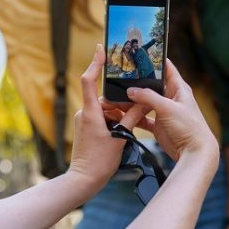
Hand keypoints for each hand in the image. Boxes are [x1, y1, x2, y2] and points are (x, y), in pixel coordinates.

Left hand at [67, 45, 148, 189]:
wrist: (83, 180)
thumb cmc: (99, 162)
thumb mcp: (120, 138)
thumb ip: (132, 118)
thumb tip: (144, 101)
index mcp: (90, 112)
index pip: (88, 80)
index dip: (95, 63)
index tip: (102, 49)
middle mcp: (84, 113)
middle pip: (105, 98)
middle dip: (121, 102)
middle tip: (136, 111)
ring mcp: (84, 120)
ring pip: (106, 110)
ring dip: (119, 115)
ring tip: (129, 130)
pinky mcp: (86, 128)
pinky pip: (103, 118)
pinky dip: (114, 122)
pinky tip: (123, 133)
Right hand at [121, 59, 217, 161]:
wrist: (194, 152)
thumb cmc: (188, 127)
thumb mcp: (168, 108)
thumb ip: (148, 97)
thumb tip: (131, 90)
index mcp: (179, 88)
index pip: (167, 68)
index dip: (155, 60)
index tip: (141, 54)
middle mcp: (171, 98)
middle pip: (152, 85)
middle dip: (138, 82)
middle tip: (122, 76)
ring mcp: (164, 112)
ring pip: (145, 102)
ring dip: (133, 101)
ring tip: (117, 96)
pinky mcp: (158, 125)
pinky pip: (143, 118)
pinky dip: (134, 117)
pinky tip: (123, 114)